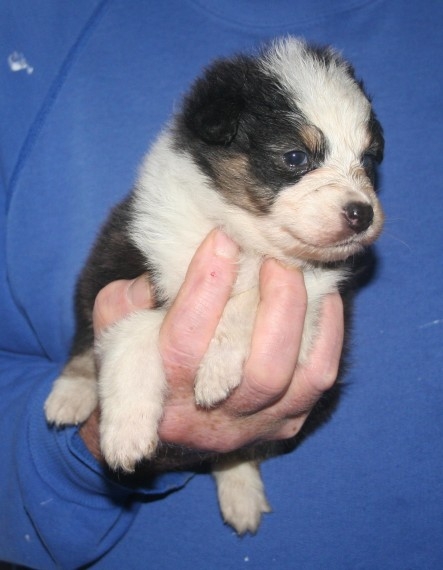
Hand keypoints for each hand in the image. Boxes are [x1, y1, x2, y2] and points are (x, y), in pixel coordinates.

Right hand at [80, 229, 343, 468]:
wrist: (163, 430)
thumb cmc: (139, 368)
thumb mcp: (115, 335)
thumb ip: (124, 305)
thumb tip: (164, 271)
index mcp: (161, 396)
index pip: (187, 341)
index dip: (206, 285)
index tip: (222, 237)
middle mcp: (210, 421)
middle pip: (257, 370)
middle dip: (274, 302)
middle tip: (274, 254)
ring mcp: (254, 426)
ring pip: (293, 377)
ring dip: (301, 314)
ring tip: (298, 268)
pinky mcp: (285, 422)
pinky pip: (319, 377)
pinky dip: (327, 332)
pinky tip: (321, 294)